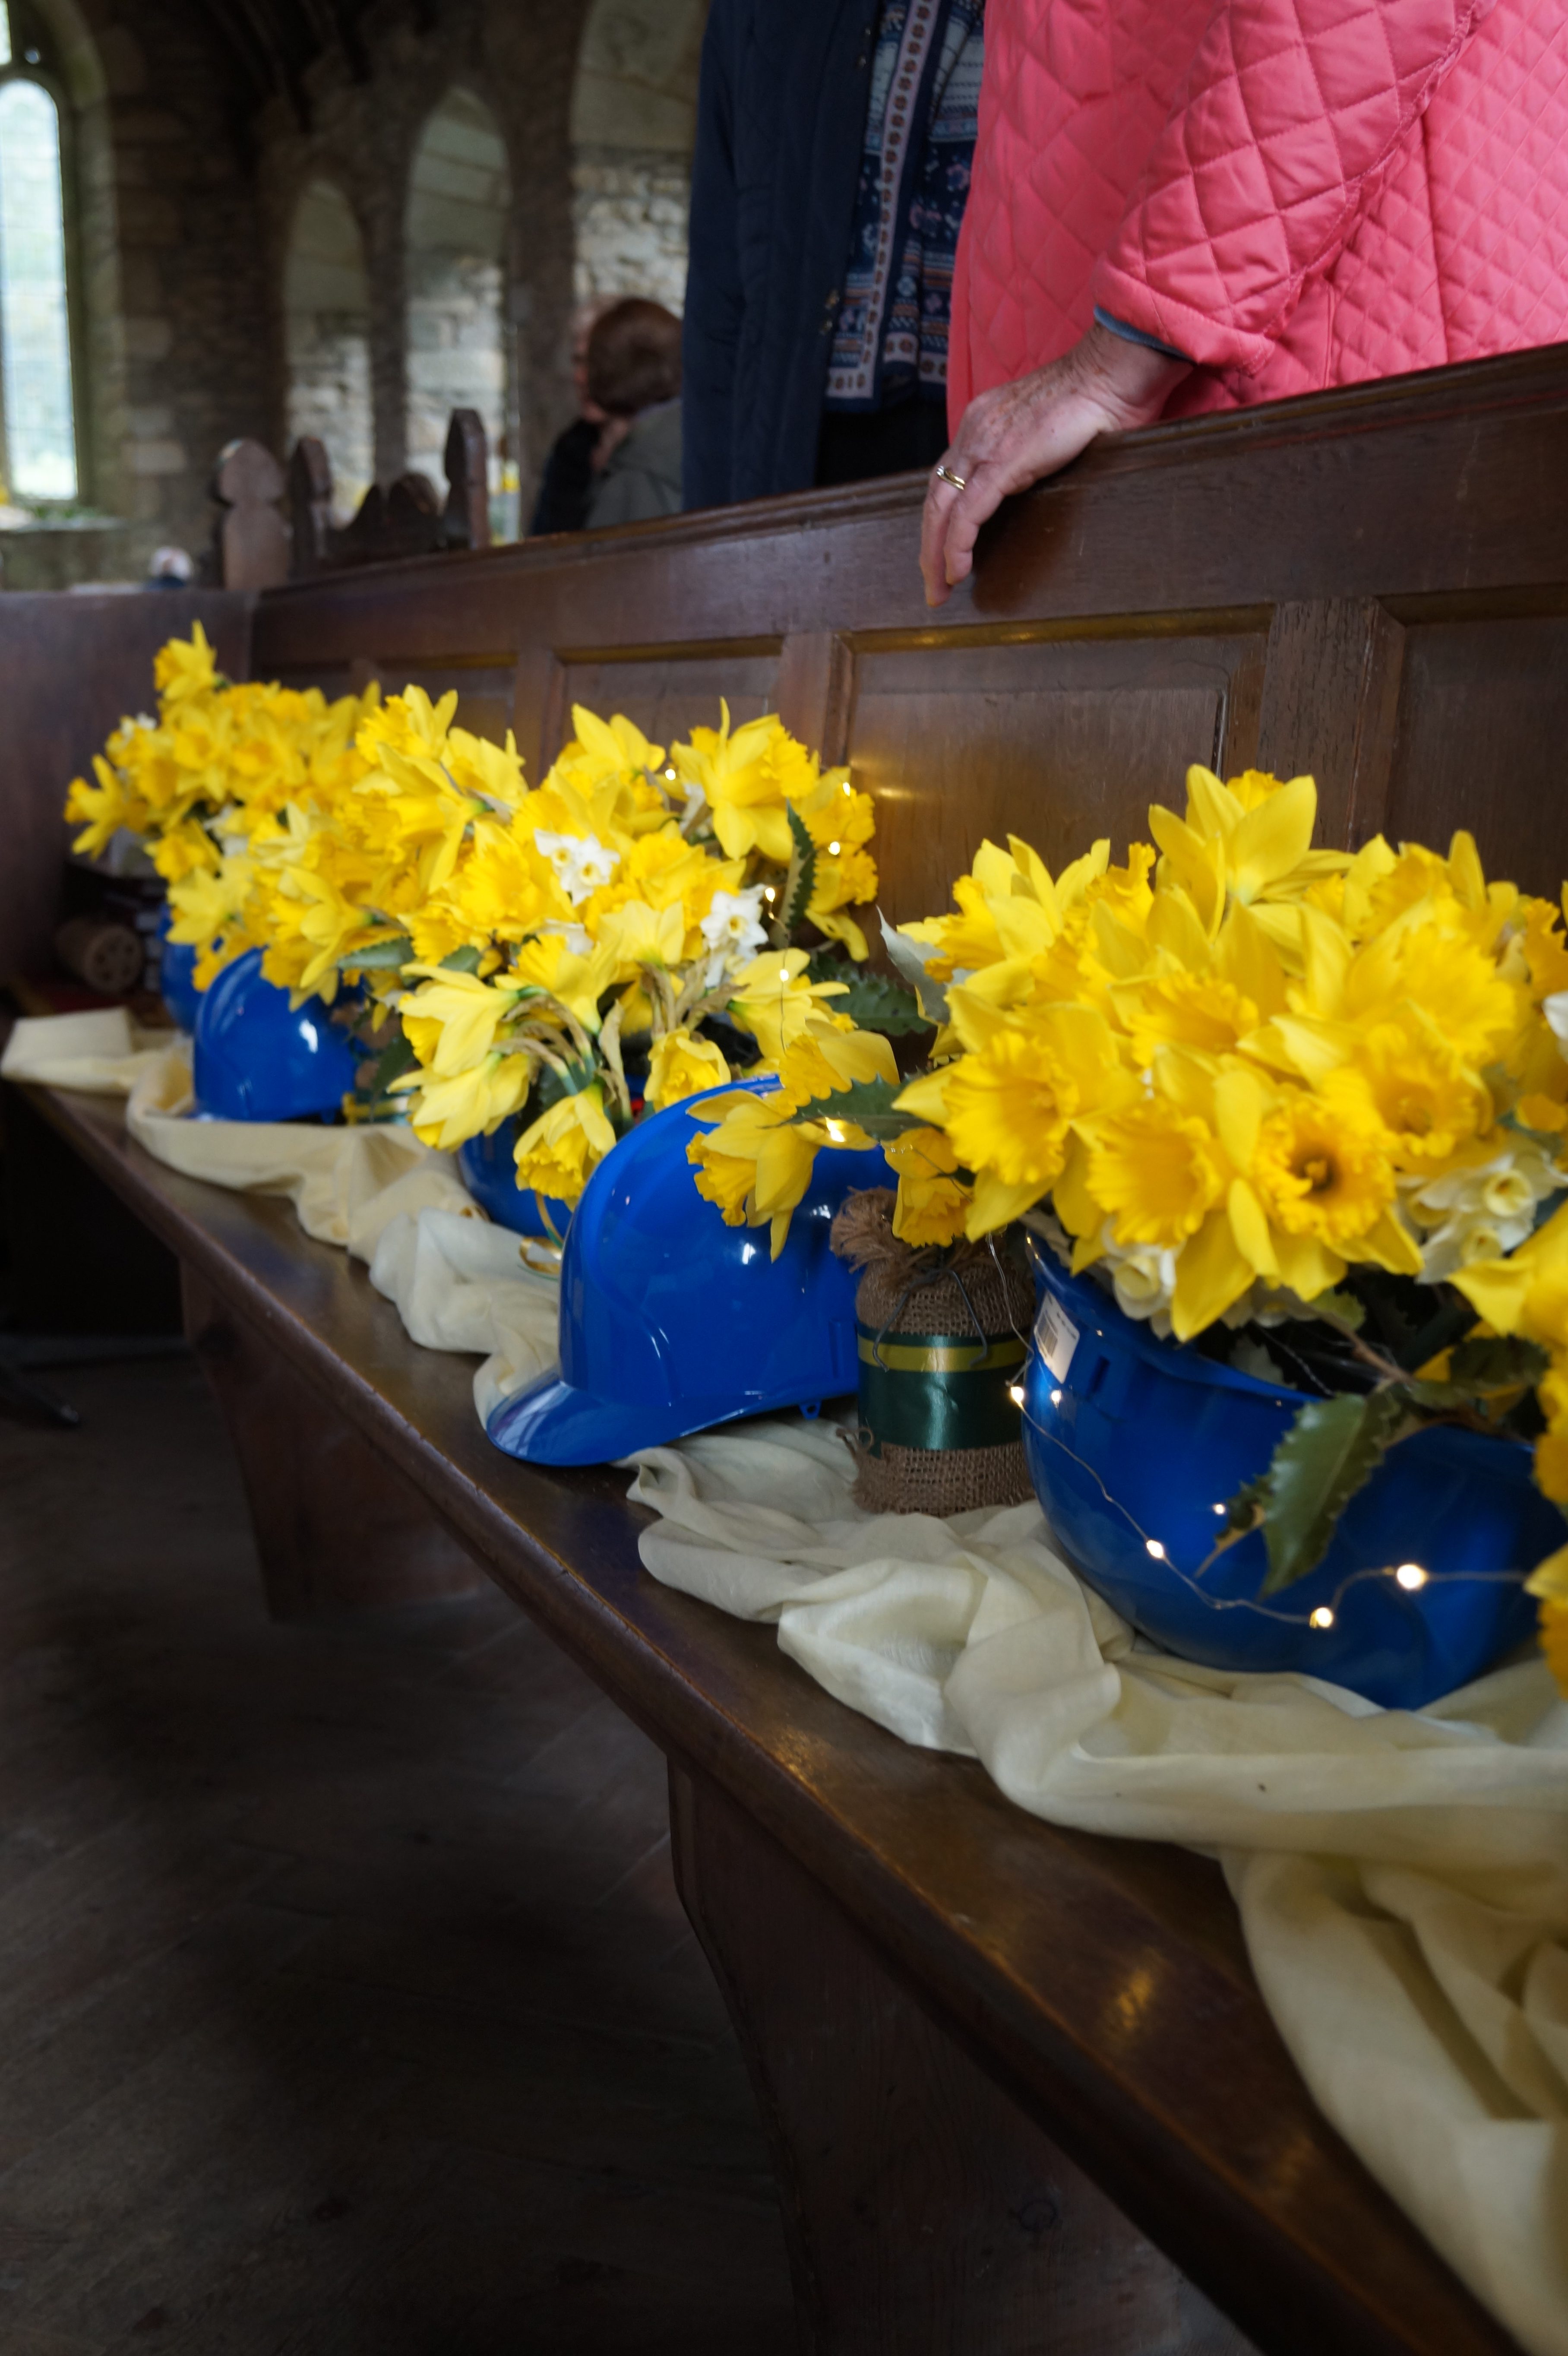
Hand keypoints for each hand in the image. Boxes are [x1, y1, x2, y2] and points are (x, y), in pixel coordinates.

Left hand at [921, 321, 1190, 606]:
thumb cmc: (1093, 400)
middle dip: (929, 548)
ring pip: (942, 509)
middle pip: (934, 498)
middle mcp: (973, 431)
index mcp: (980, 422)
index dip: (938, 522)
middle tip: (933, 587)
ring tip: (941, 590)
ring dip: (936, 555)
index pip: (945, 480)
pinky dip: (958, 545)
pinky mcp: (1004, 462)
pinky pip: (968, 512)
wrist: (1111, 372)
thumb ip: (1025, 455)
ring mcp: (985, 445)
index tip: (939, 555)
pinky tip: (957, 570)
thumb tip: (1027, 482)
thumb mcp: (1043, 432)